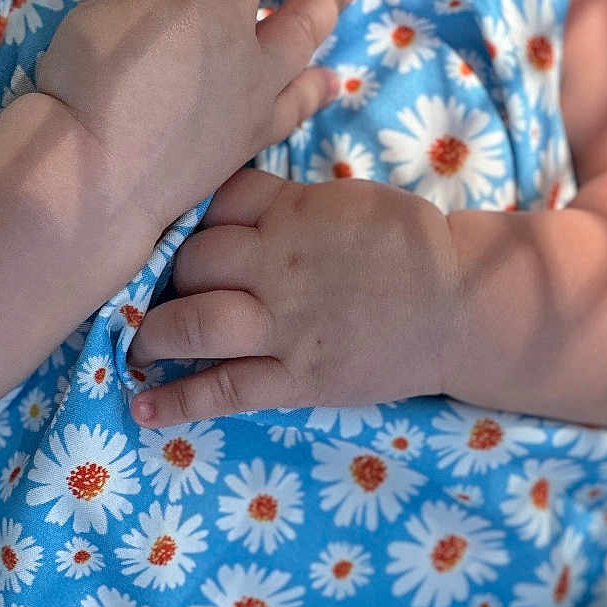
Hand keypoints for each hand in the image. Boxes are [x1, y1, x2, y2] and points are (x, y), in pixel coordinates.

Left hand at [32, 0, 361, 237]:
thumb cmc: (129, 184)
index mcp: (253, 122)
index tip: (333, 80)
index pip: (298, 98)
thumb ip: (234, 130)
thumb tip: (275, 95)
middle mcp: (250, 68)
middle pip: (291, 20)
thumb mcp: (205, 163)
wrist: (96, 174)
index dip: (317, 87)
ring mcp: (218, 23)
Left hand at [125, 167, 460, 426]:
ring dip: (155, 334)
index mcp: (298, 212)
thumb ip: (298, 201)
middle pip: (194, 261)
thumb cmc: (416, 247)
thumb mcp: (356, 199)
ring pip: (192, 322)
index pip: (218, 202)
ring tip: (143, 343)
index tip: (185, 234)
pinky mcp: (299, 378)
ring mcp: (287, 325)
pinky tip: (144, 407)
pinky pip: (224, 389)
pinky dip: (178, 401)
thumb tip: (245, 202)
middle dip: (174, 274)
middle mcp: (281, 265)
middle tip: (171, 290)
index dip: (194, 217)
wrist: (464, 305)